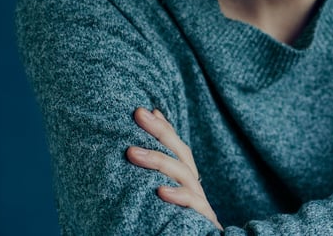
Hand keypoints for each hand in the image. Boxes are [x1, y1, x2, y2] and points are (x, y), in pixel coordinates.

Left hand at [126, 108, 222, 230]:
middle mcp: (194, 186)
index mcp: (185, 180)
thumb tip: (130, 152)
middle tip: (138, 115)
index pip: (176, 147)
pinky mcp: (202, 219)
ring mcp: (199, 202)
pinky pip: (192, 204)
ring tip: (131, 152)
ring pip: (184, 174)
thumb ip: (155, 176)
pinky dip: (178, 195)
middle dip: (160, 132)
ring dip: (158, 160)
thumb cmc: (174, 223)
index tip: (144, 110)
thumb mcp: (161, 197)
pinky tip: (160, 190)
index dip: (163, 127)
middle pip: (181, 153)